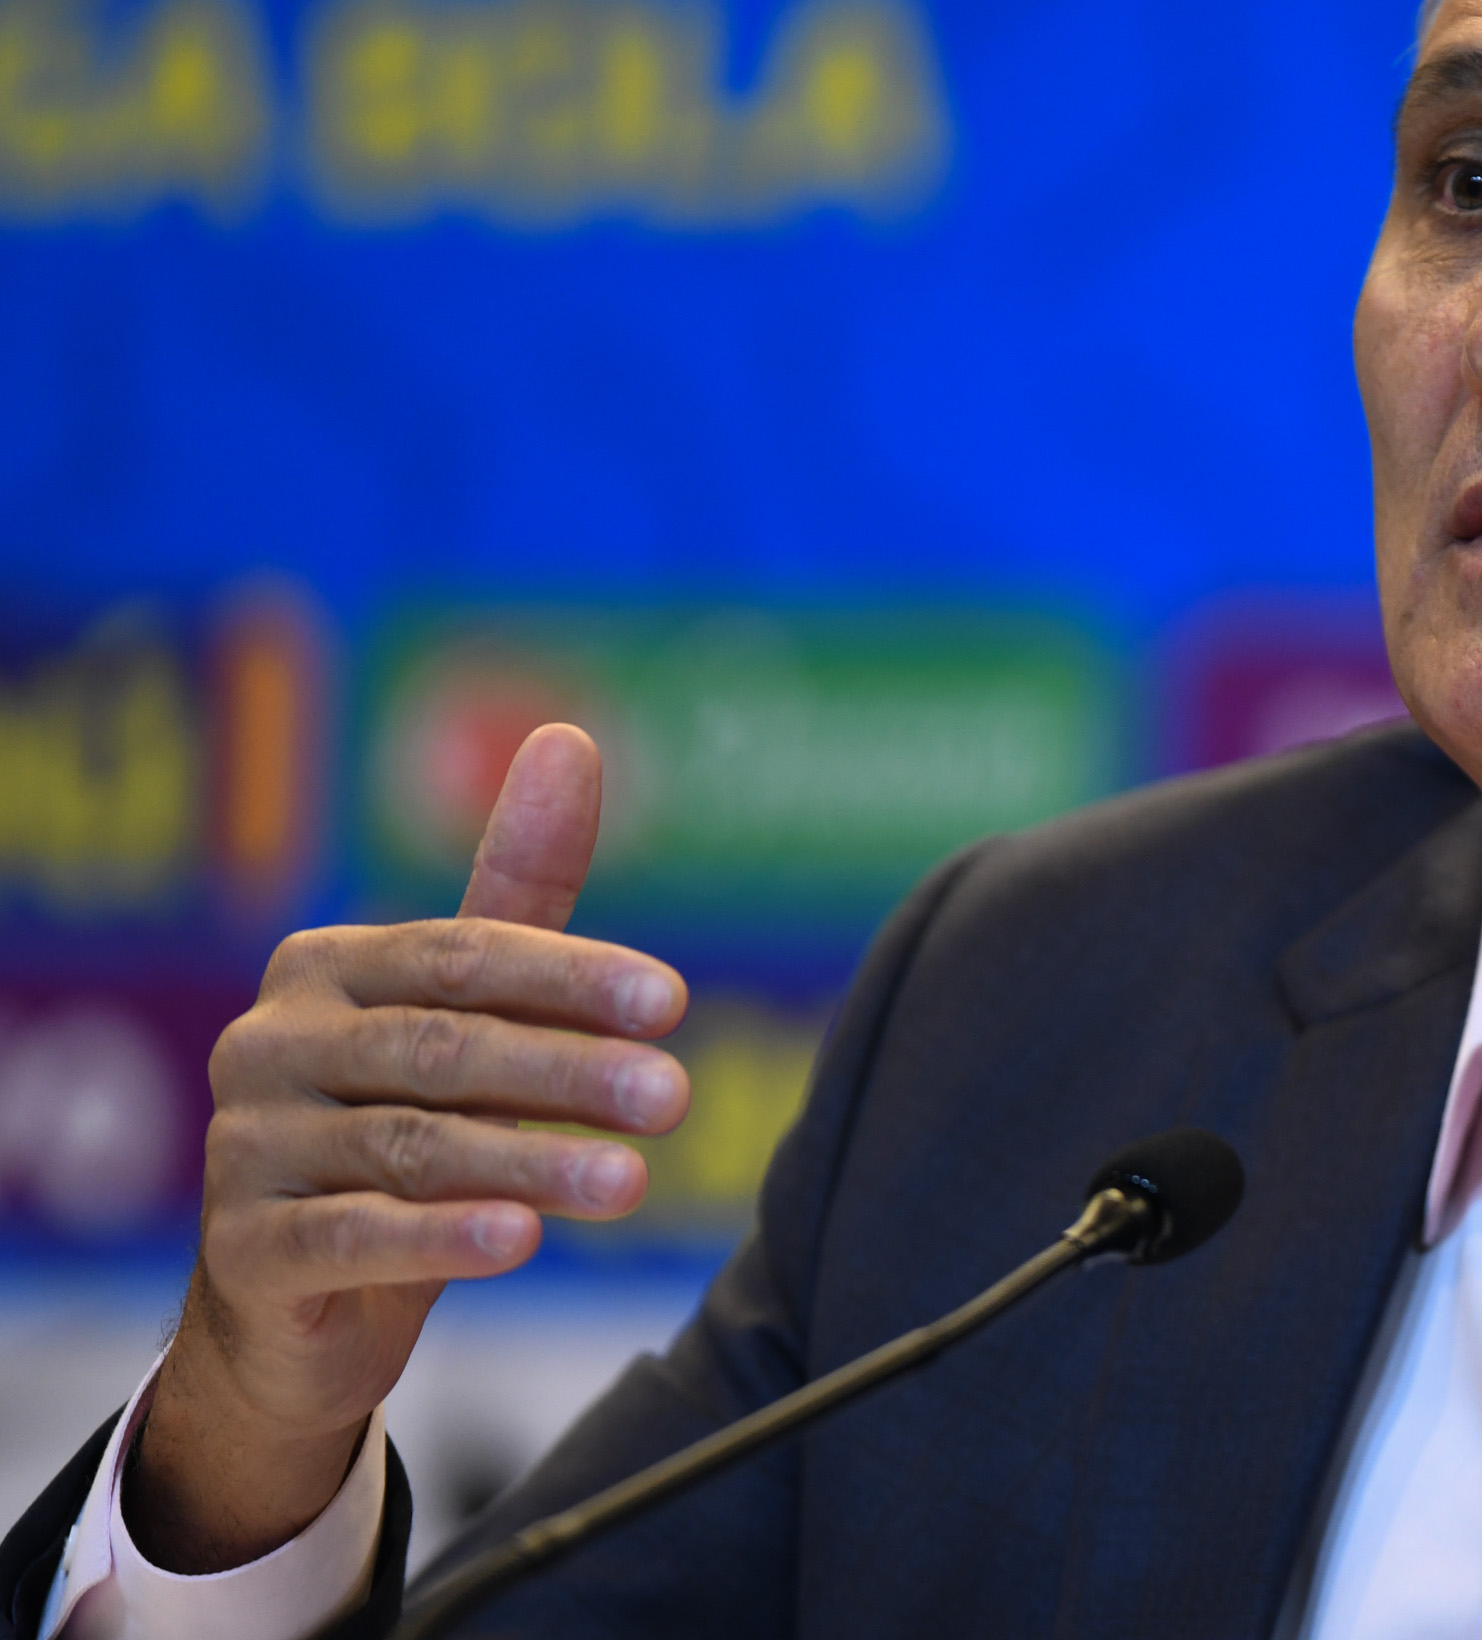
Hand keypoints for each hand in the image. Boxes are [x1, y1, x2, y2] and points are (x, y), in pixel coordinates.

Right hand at [124, 724, 690, 1572]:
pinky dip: (438, 1237)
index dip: (571, 977)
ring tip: (632, 1181)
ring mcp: (242, 1148)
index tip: (675, 1003)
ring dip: (529, 1163)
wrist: (297, 1309)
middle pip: (441, 1049)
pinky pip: (347, 1237)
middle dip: (567, 1072)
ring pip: (407, 1147)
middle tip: (677, 1098)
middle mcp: (267, 1043)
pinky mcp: (238, 1250)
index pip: (462, 956)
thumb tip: (568, 738)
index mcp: (324, 968)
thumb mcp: (465, 1017)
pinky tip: (521, 1240)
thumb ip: (518, 894)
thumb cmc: (402, 1130)